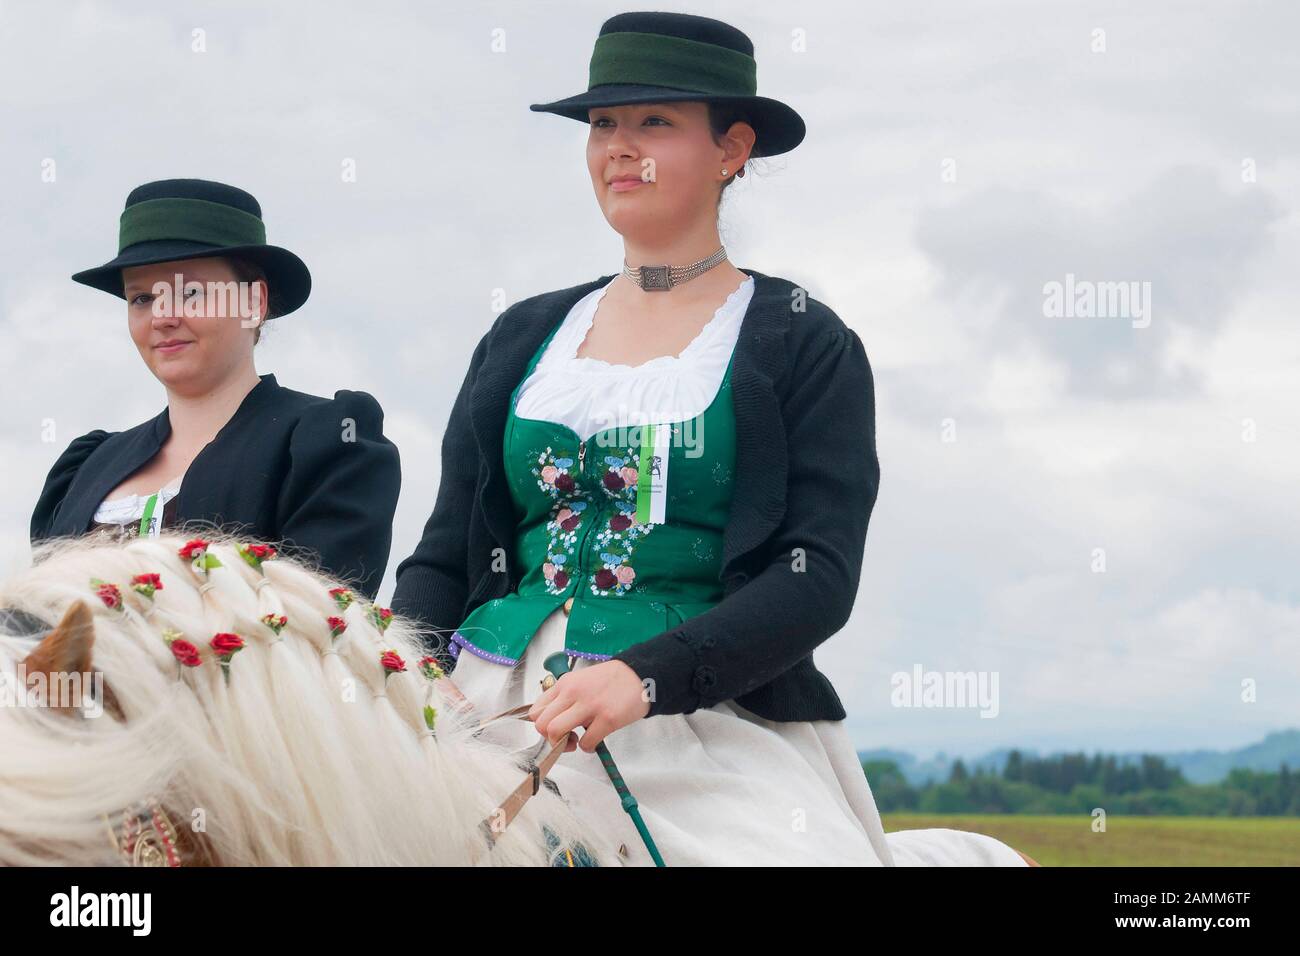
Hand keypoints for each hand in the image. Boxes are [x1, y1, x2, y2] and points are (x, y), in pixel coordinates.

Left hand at [527, 660, 650, 752]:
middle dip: (551, 739)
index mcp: (564, 685)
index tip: (556, 729)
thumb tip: (553, 721)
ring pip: (556, 732)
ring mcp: (590, 706)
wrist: (640, 675)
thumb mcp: (580, 680)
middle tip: (567, 738)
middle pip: (542, 724)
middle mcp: (573, 693)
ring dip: (565, 745)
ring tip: (578, 741)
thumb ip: (565, 697)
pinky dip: (588, 747)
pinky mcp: (607, 718)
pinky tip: (596, 740)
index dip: (543, 726)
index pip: (536, 712)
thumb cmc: (610, 681)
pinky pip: (586, 743)